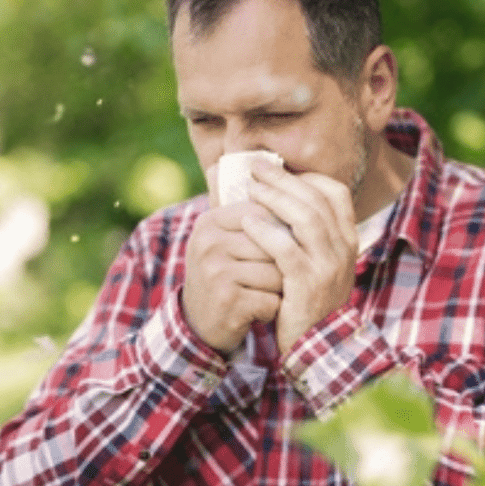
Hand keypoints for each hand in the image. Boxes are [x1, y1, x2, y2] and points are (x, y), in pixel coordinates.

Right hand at [182, 169, 283, 354]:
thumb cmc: (222, 274)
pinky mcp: (227, 301)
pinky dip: (273, 309)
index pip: (264, 213)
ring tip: (269, 293)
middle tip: (282, 275)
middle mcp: (209, 242)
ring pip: (277, 272)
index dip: (283, 232)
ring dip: (282, 288)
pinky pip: (271, 299)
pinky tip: (261, 311)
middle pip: (274, 243)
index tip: (286, 247)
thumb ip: (238, 204)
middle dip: (285, 262)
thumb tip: (248, 161)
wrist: (198, 324)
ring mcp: (216, 272)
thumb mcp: (222, 238)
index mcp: (211, 221)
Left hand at [242, 159, 357, 354]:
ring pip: (305, 218)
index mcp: (347, 240)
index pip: (336, 194)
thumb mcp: (313, 262)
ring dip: (274, 198)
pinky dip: (266, 231)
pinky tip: (248, 222)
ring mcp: (328, 267)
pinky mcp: (307, 285)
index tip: (281, 171)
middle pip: (316, 199)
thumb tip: (270, 193)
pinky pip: (287, 249)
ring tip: (250, 188)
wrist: (313, 346)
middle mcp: (344, 250)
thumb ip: (300, 232)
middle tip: (256, 167)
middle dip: (284, 179)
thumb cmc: (304, 298)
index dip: (308, 177)